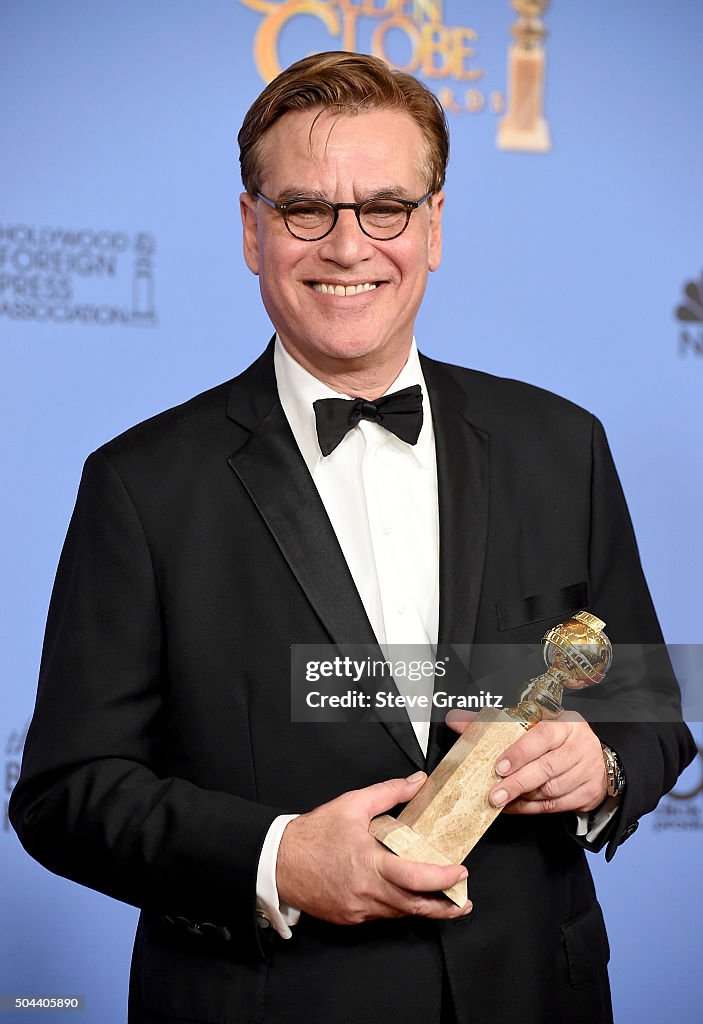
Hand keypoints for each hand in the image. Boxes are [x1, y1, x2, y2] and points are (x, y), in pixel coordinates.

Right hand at [276, 772, 471, 924]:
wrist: (278, 860)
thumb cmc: (313, 833)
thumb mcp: (352, 804)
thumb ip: (389, 793)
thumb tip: (417, 781)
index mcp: (369, 863)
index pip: (415, 878)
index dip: (442, 879)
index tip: (460, 872)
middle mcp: (367, 891)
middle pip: (415, 906)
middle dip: (445, 907)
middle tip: (463, 901)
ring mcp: (358, 909)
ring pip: (399, 913)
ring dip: (423, 908)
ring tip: (443, 901)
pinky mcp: (349, 917)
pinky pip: (380, 915)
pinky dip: (397, 906)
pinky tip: (404, 896)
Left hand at [447, 711, 606, 814]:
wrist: (593, 756)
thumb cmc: (555, 737)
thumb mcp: (529, 723)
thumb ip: (492, 723)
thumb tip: (457, 720)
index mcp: (565, 724)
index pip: (542, 736)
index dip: (520, 752)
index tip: (499, 766)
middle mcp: (579, 746)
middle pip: (546, 768)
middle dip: (516, 783)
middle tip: (494, 795)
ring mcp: (588, 771)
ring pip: (551, 790)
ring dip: (524, 797)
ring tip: (502, 799)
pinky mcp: (589, 793)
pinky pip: (556, 806)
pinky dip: (533, 808)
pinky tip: (516, 805)